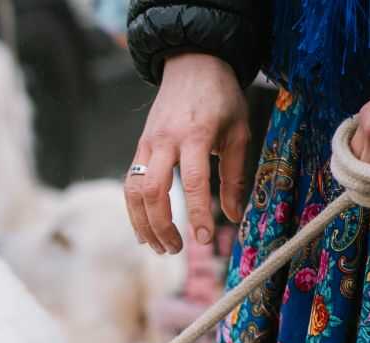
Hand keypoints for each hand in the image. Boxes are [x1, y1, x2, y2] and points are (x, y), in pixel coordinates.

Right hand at [126, 53, 249, 253]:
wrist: (193, 64)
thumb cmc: (221, 99)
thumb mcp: (238, 132)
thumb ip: (234, 175)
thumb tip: (233, 215)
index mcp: (195, 135)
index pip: (193, 182)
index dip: (197, 214)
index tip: (205, 240)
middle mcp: (165, 141)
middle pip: (154, 192)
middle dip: (162, 226)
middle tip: (176, 250)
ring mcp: (147, 145)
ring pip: (135, 192)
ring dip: (143, 224)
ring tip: (159, 247)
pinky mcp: (139, 148)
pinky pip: (131, 184)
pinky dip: (135, 211)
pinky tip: (144, 230)